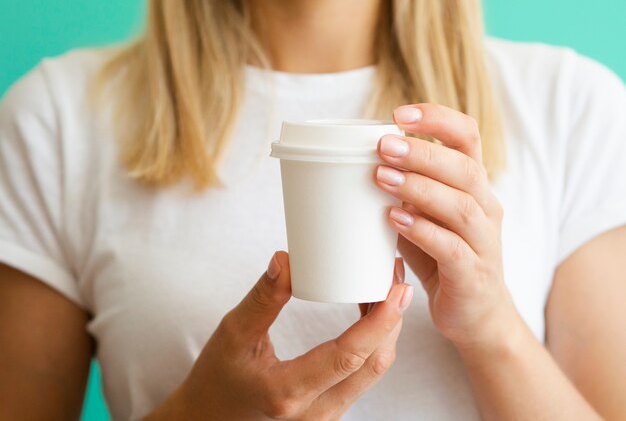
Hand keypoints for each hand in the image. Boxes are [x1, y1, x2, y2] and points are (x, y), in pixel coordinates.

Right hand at [145, 251, 412, 419]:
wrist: (209, 417)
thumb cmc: (217, 379)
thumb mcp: (232, 335)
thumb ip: (262, 299)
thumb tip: (286, 260)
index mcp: (288, 392)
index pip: (347, 357)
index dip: (379, 322)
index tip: (398, 291)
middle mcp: (315, 412)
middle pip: (372, 364)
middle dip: (392, 319)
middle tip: (395, 278)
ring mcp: (326, 415)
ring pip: (372, 372)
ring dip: (385, 330)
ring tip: (386, 288)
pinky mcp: (329, 408)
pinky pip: (363, 375)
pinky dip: (373, 343)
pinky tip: (370, 313)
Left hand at [375, 104, 516, 349]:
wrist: (476, 314)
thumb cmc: (443, 256)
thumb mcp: (424, 214)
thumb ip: (403, 189)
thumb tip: (352, 161)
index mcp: (474, 185)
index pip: (468, 137)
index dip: (438, 119)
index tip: (400, 114)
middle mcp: (485, 207)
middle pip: (464, 168)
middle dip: (422, 153)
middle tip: (383, 145)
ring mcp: (484, 241)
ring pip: (461, 205)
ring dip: (419, 188)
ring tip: (381, 177)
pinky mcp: (473, 274)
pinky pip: (452, 248)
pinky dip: (423, 231)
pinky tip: (395, 221)